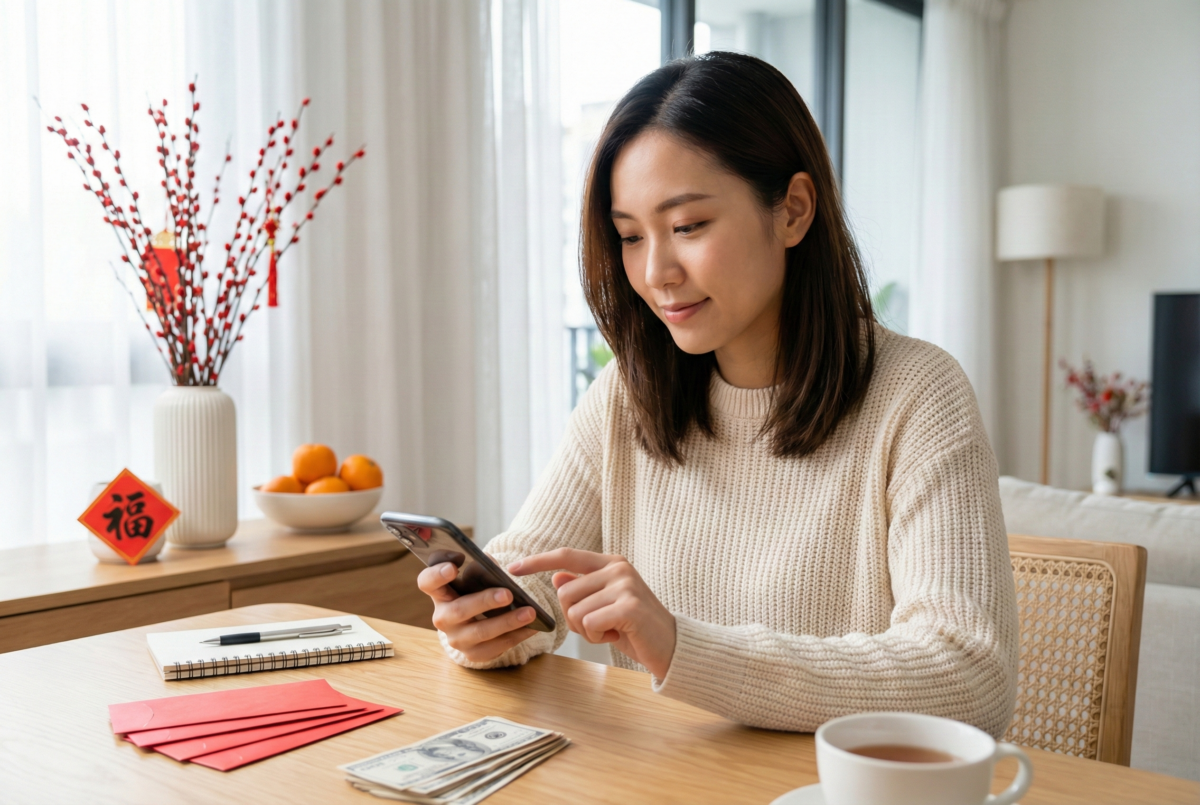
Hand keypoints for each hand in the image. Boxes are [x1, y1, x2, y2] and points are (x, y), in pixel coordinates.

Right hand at [417, 562, 537, 663]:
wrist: (476, 622)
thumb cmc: (475, 592)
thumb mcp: (474, 578)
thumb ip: (480, 569)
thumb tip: (491, 565)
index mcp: (439, 593)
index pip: (427, 582)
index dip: (436, 575)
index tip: (453, 568)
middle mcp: (443, 618)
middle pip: (458, 611)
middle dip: (484, 602)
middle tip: (507, 594)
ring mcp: (456, 638)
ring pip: (480, 632)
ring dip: (507, 622)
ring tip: (530, 613)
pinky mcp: (472, 654)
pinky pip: (495, 647)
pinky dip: (516, 636)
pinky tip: (531, 627)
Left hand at [509, 549, 676, 678]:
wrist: (670, 646)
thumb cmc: (634, 626)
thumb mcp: (605, 604)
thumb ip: (583, 588)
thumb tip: (557, 576)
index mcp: (611, 563)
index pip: (566, 555)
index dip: (538, 561)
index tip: (514, 568)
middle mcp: (617, 568)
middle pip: (565, 593)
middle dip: (574, 618)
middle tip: (600, 625)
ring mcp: (624, 585)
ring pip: (575, 611)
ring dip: (587, 631)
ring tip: (611, 630)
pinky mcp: (628, 606)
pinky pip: (588, 624)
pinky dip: (597, 637)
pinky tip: (617, 636)